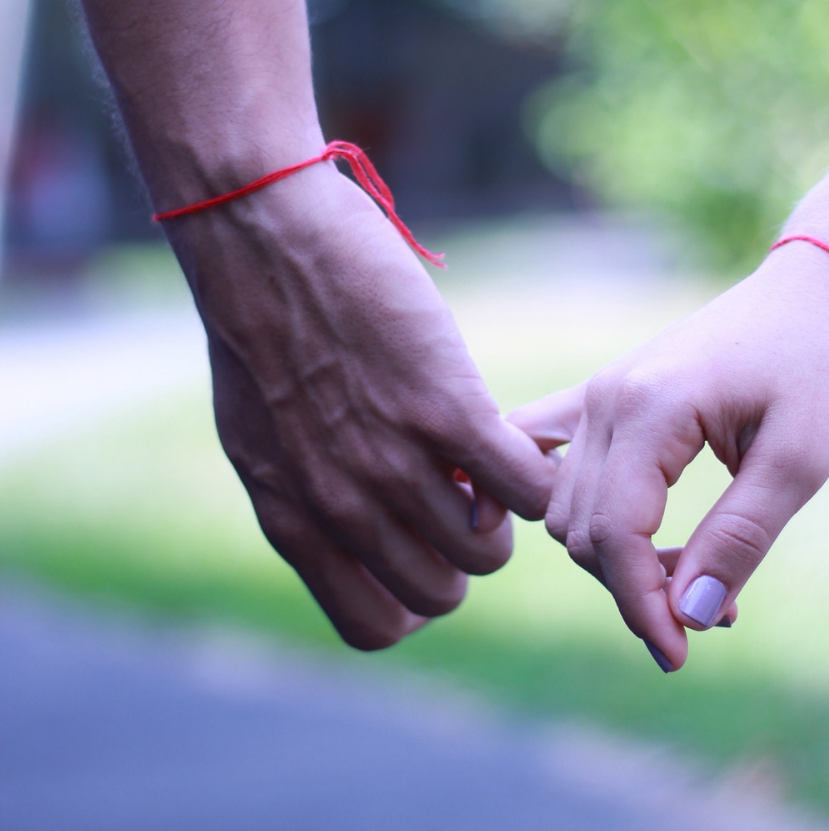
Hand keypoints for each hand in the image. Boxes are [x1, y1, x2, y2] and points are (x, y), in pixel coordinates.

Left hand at [168, 162, 556, 649]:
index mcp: (294, 520)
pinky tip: (515, 437)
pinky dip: (535, 474)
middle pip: (439, 594)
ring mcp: (395, 460)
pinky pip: (525, 488)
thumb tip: (369, 529)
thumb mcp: (263, 438)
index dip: (411, 596)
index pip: (373, 625)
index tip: (420, 544)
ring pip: (487, 551)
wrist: (260, 236)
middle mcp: (343, 505)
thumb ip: (312, 499)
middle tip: (461, 495)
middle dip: (458, 555)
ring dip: (499, 514)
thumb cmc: (259, 328)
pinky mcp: (446, 408)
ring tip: (484, 460)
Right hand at [509, 240, 828, 669]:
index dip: (639, 604)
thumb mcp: (800, 457)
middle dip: (632, 586)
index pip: (614, 532)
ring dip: (612, 555)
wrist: (809, 291)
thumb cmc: (817, 365)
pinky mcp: (603, 397)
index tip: (680, 655)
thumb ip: (739, 537)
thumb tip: (688, 614)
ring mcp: (596, 395)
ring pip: (564, 505)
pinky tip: (574, 534)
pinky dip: (558, 501)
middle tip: (711, 609)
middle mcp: (604, 401)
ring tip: (689, 573)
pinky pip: (547, 455)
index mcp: (648, 410)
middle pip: (580, 528)